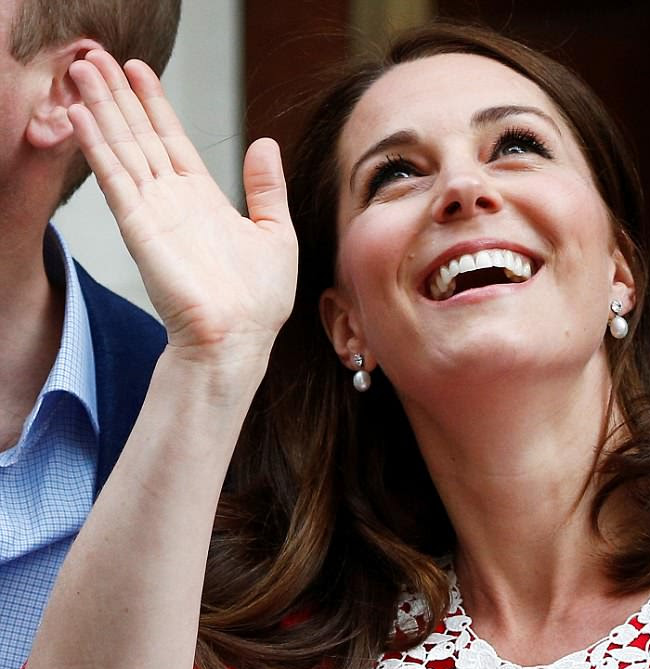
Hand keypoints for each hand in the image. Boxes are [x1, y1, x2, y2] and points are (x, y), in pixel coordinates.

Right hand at [67, 51, 296, 371]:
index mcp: (203, 199)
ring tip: (82, 69)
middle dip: (119, 95)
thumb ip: (266, 190)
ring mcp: (153, 211)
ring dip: (101, 107)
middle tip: (96, 57)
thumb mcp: (276, 235)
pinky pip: (114, 176)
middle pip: (140, 135)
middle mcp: (174, 200)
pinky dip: (96, 144)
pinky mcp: (139, 226)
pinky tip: (81, 114)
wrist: (237, 339)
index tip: (139, 72)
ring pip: (122, 146)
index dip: (155, 105)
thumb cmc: (258, 303)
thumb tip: (265, 144)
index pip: (172, 140)